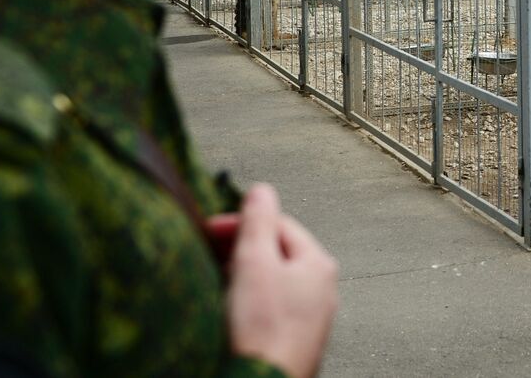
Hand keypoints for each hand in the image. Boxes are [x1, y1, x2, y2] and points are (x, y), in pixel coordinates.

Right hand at [224, 184, 338, 377]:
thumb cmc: (263, 330)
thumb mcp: (255, 263)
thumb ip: (258, 221)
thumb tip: (261, 190)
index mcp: (318, 263)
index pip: (279, 224)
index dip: (241, 221)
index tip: (209, 229)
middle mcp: (322, 288)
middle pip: (277, 252)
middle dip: (241, 248)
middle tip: (209, 253)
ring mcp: (310, 316)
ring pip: (272, 281)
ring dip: (242, 275)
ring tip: (216, 282)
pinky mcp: (294, 340)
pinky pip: (270, 308)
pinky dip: (248, 301)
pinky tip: (230, 312)